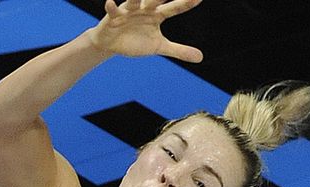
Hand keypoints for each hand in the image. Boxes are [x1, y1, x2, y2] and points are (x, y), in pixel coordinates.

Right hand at [88, 0, 203, 62]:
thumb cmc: (136, 41)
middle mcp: (145, 9)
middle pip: (156, 0)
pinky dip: (111, 7)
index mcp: (158, 15)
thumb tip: (200, 58)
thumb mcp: (158, 47)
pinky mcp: (114, 17)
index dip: (186, 4)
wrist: (112, 43)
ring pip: (135, 1)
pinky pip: (113, 11)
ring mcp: (130, 11)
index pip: (174, 8)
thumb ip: (179, 50)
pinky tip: (110, 2)